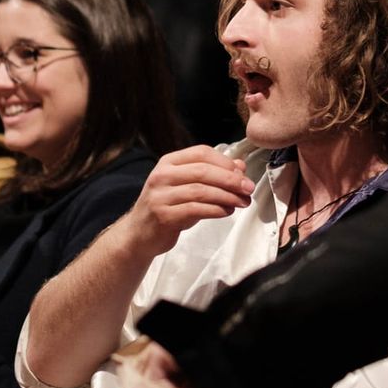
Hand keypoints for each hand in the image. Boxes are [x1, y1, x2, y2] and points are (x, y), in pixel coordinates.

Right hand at [118, 146, 254, 259]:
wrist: (139, 234)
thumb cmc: (168, 207)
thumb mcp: (188, 186)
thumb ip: (212, 175)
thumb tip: (240, 166)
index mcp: (168, 162)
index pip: (201, 153)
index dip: (225, 162)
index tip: (242, 173)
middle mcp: (162, 175)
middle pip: (203, 171)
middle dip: (230, 180)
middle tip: (248, 189)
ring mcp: (161, 195)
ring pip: (201, 191)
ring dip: (227, 196)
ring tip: (241, 202)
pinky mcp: (163, 215)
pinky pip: (195, 209)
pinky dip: (216, 210)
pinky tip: (226, 212)